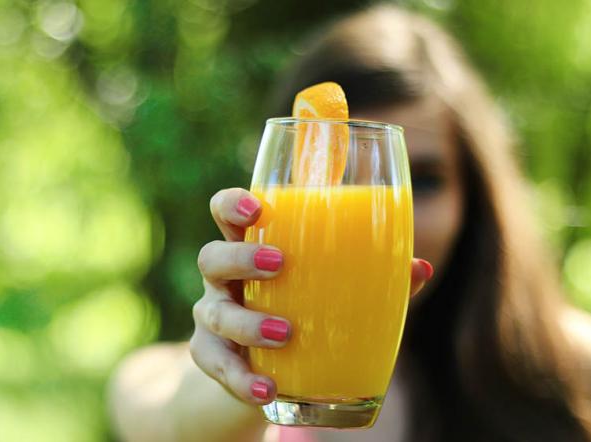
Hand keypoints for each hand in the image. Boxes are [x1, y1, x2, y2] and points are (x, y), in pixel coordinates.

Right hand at [190, 188, 433, 404]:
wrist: (267, 372)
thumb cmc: (302, 315)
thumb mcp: (329, 295)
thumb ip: (371, 280)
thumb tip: (420, 268)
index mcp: (251, 250)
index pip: (227, 214)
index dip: (233, 204)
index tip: (257, 208)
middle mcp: (225, 280)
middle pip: (212, 256)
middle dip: (240, 257)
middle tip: (278, 264)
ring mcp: (213, 318)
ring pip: (215, 314)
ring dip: (248, 323)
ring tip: (284, 333)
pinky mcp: (211, 357)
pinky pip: (218, 366)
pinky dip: (242, 379)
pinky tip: (267, 388)